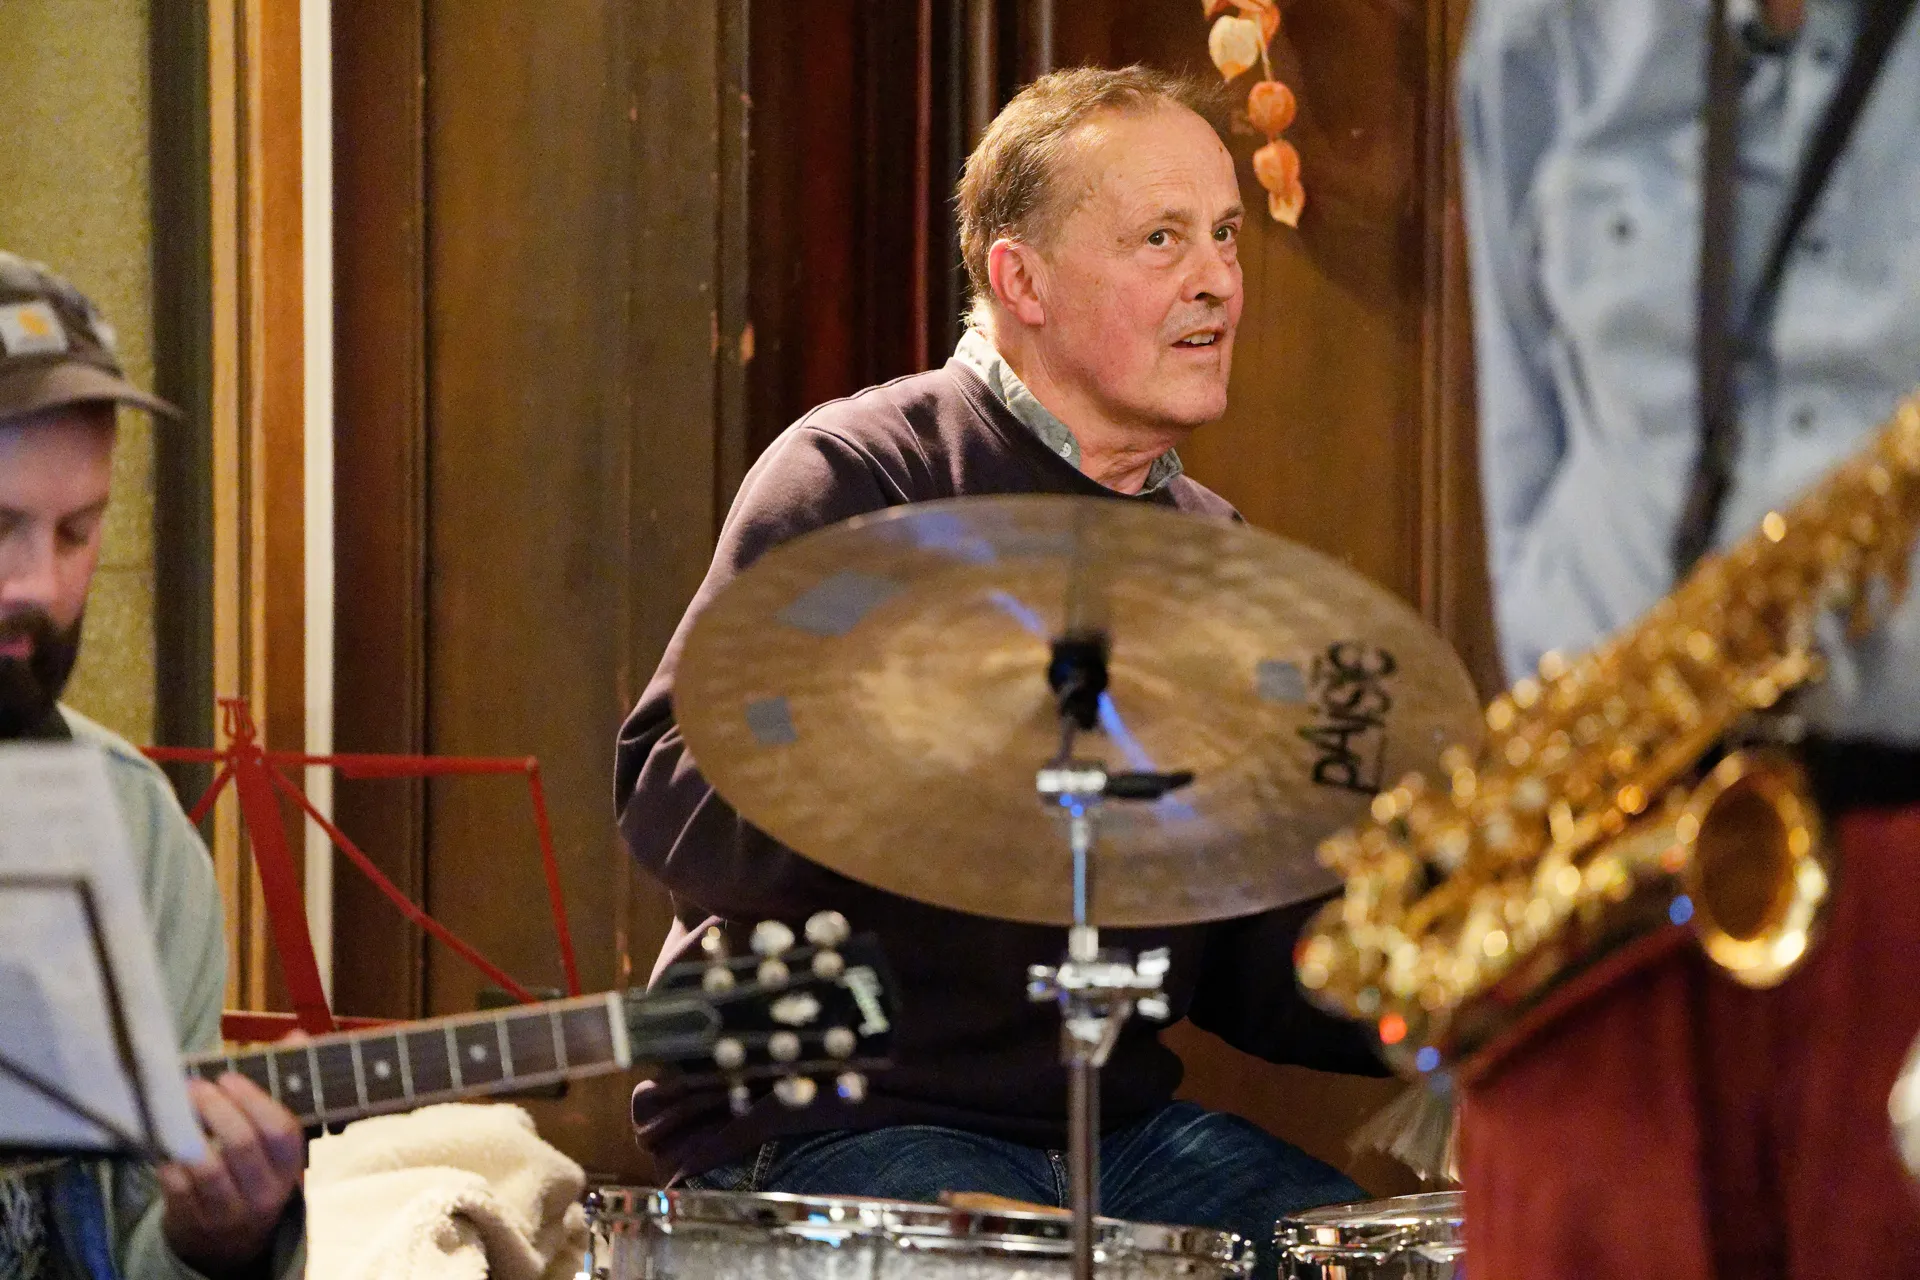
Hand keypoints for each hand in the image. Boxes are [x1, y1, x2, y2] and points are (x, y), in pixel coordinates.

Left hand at [157, 1074, 305, 1275]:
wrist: (233, 1241)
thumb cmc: (256, 1170)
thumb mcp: (277, 1138)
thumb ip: (285, 1084)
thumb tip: (296, 1035)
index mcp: (291, 1166)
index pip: (282, 1132)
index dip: (253, 1100)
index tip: (228, 1077)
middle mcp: (264, 1192)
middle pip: (241, 1145)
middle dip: (215, 1108)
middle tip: (194, 1085)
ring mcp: (227, 1210)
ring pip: (206, 1166)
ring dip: (186, 1130)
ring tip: (174, 1104)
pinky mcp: (191, 1221)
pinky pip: (174, 1185)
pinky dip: (166, 1156)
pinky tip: (162, 1137)